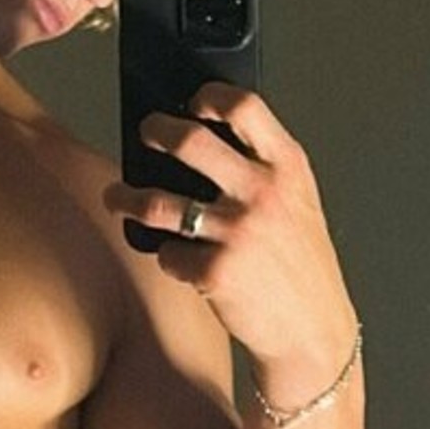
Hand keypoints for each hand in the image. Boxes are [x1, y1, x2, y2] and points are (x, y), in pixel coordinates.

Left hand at [108, 82, 358, 396]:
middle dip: (154, 131)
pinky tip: (175, 259)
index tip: (192, 102)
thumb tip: (202, 135)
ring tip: (116, 197)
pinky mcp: (214, 271)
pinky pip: (166, 252)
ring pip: (158, 201)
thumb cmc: (300, 264)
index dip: (211, 96)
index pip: (245, 106)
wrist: (313, 332)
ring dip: (126, 197)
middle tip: (145, 134)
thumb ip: (263, 167)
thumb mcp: (298, 202)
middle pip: (189, 140)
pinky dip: (166, 256)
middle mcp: (263, 193)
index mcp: (288, 167)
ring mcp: (237, 232)